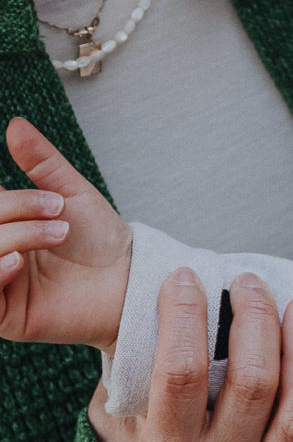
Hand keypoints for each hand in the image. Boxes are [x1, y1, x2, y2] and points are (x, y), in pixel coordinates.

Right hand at [0, 116, 132, 351]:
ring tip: (56, 233)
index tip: (30, 194)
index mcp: (5, 225)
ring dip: (14, 237)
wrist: (130, 279)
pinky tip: (16, 262)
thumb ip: (41, 161)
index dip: (3, 199)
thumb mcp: (70, 192)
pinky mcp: (5, 316)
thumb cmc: (102, 239)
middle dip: (13, 210)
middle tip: (57, 209)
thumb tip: (16, 125)